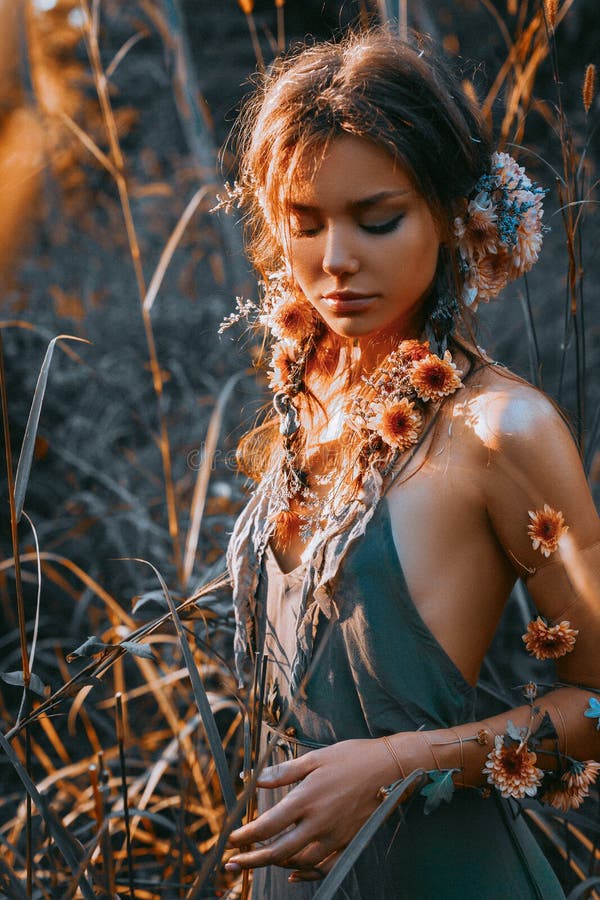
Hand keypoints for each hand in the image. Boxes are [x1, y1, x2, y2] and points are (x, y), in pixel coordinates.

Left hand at [225, 737, 395, 881]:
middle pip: (278, 851)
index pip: (268, 826)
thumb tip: (253, 780)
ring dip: (276, 864)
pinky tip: (293, 874)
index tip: (230, 840)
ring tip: (259, 861)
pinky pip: (324, 867)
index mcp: (306, 799)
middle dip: (252, 860)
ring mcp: (334, 836)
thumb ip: (283, 772)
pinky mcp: (347, 842)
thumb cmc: (350, 758)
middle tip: (233, 864)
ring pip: (299, 862)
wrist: (389, 768)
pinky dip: (306, 874)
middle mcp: (318, 823)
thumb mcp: (314, 758)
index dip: (246, 836)